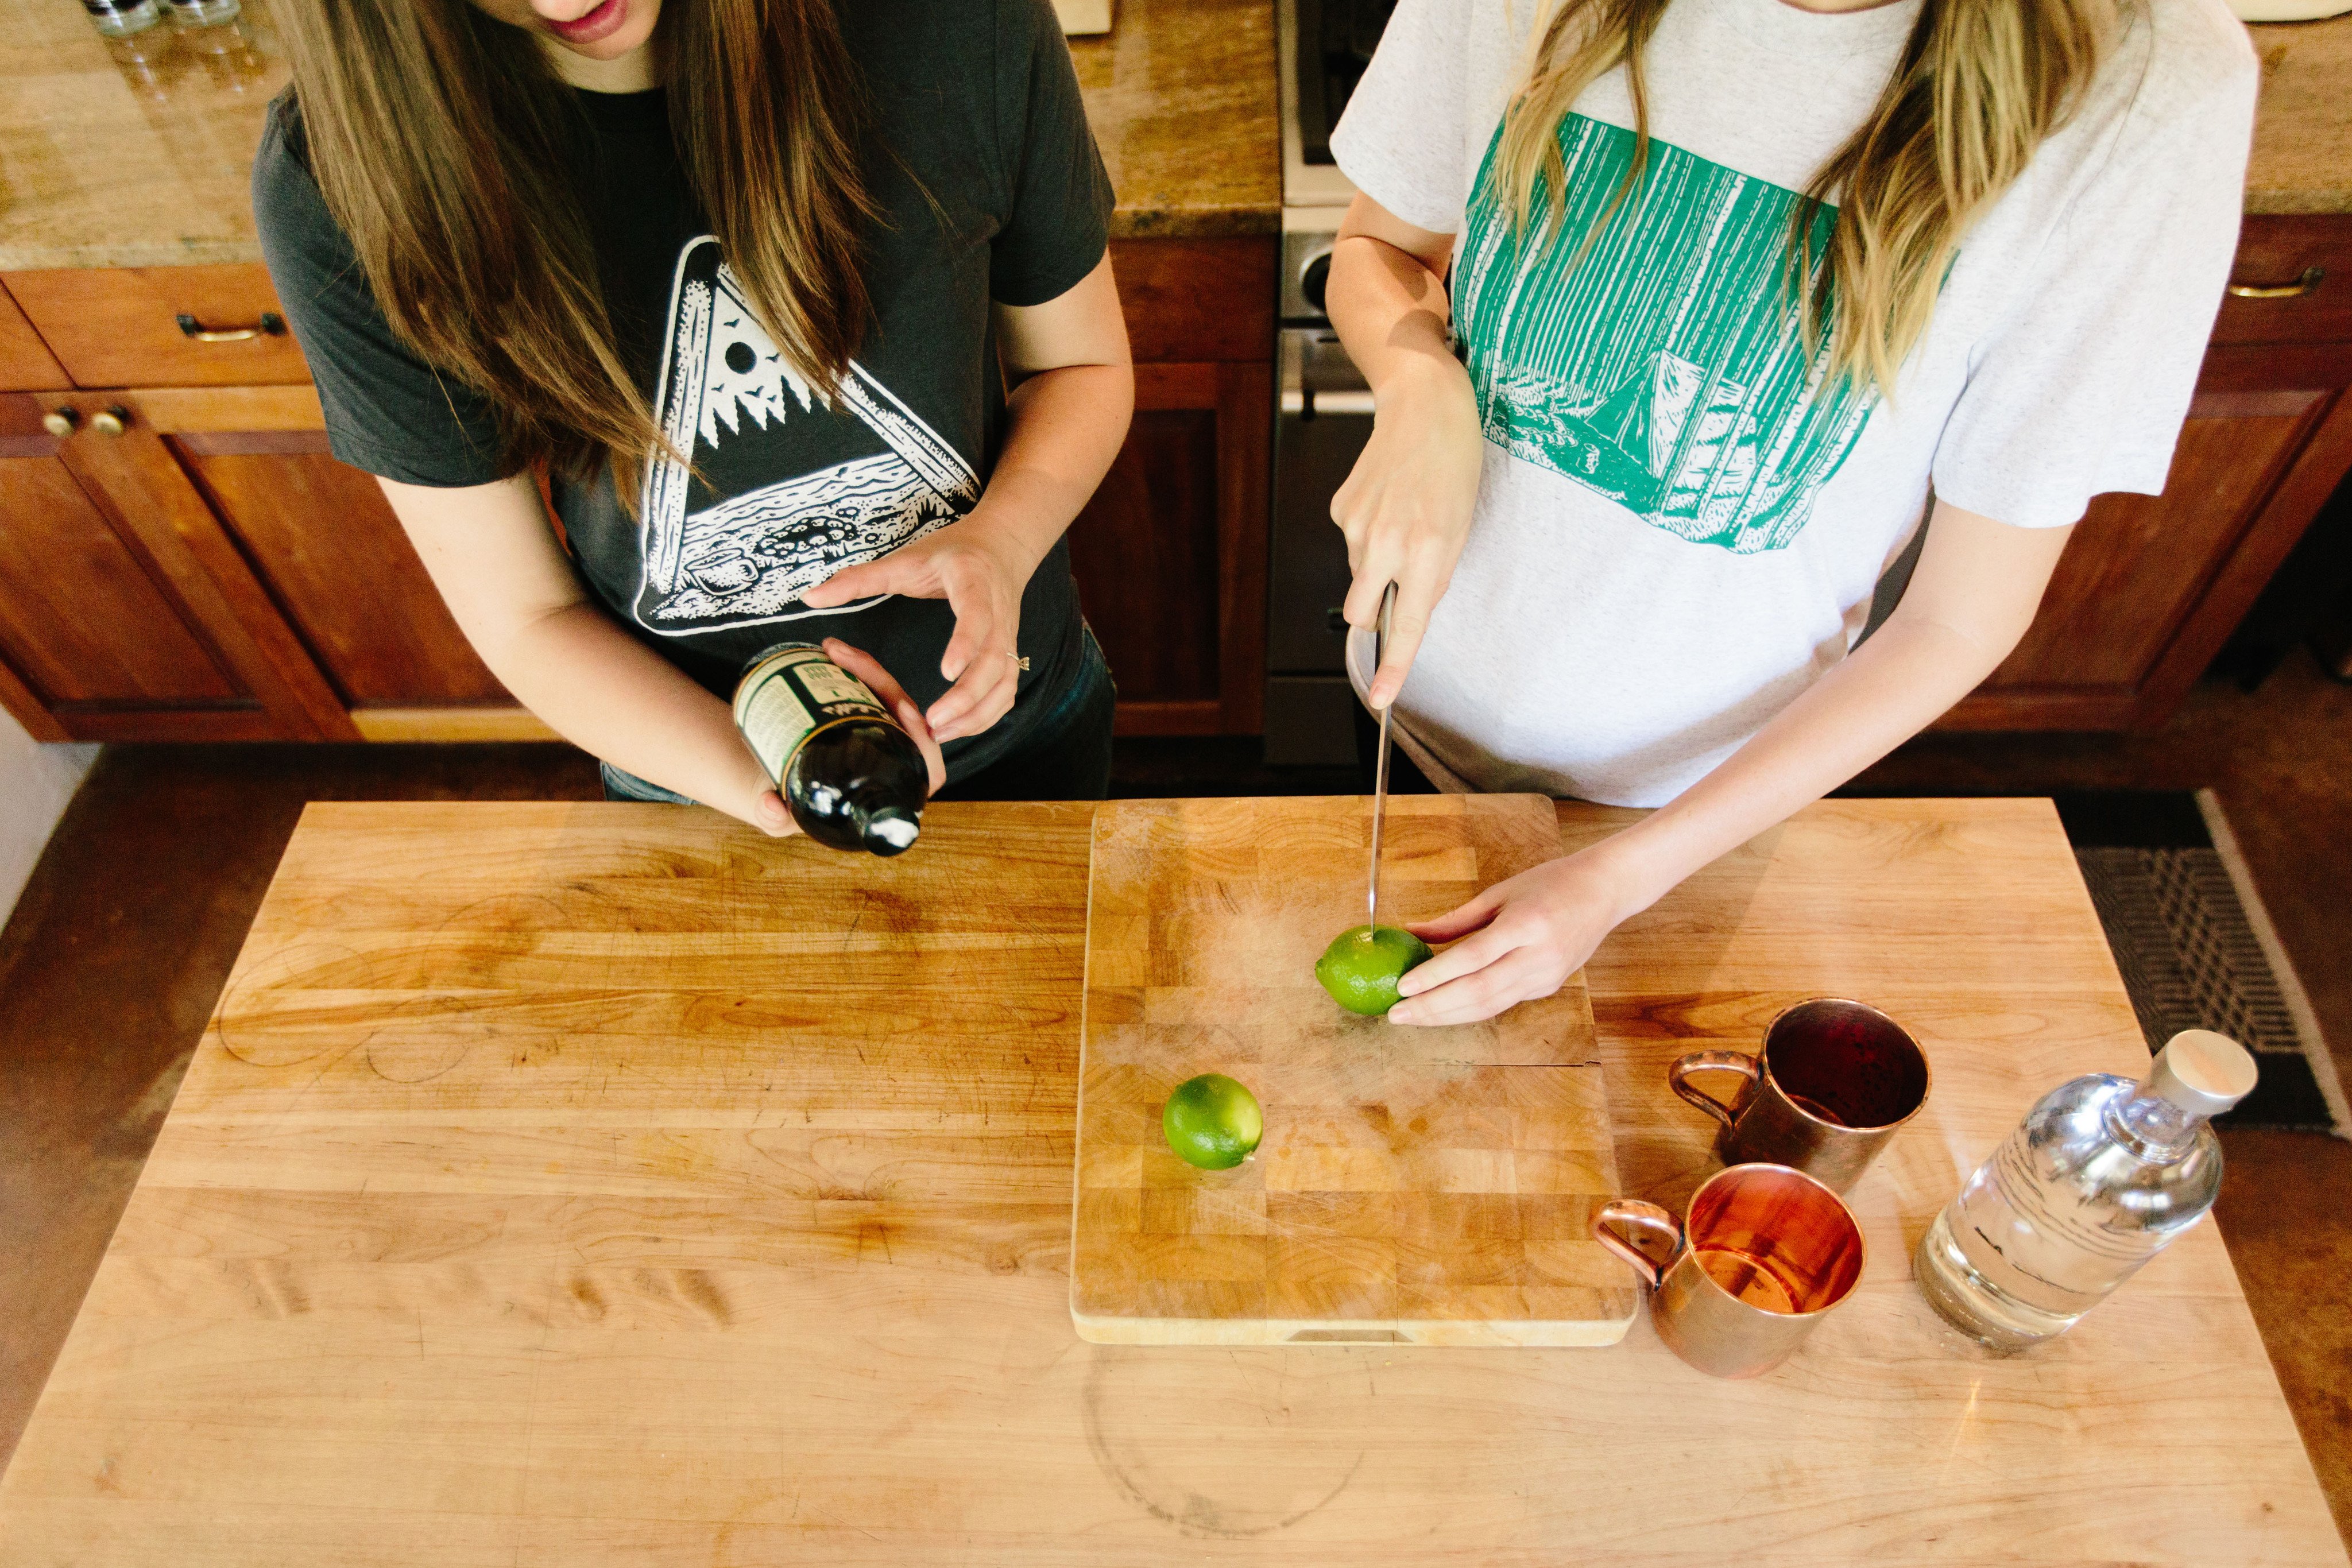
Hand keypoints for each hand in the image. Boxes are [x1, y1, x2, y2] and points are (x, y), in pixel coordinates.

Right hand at [738, 637, 947, 835]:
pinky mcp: (865, 716)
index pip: (927, 771)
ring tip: (833, 650)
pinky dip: (856, 669)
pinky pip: (872, 690)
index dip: (924, 744)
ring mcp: (879, 737)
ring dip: (866, 669)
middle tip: (848, 660)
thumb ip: (773, 819)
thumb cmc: (782, 805)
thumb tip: (770, 806)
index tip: (903, 710)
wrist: (765, 780)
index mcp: (886, 796)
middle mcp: (890, 764)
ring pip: (889, 698)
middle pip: (907, 721)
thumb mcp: (778, 816)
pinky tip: (834, 654)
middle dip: (883, 684)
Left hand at [802, 515, 1034, 742]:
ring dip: (978, 712)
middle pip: (995, 660)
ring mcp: (1009, 634)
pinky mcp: (1010, 651)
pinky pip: (1007, 689)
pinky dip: (988, 714)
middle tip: (932, 722)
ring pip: (1005, 681)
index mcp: (972, 581)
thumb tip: (810, 598)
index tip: (945, 672)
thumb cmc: (950, 553)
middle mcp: (998, 611)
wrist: (1000, 545)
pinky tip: (958, 727)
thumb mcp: (904, 559)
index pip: (977, 615)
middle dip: (968, 696)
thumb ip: (857, 579)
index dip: (965, 644)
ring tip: (940, 732)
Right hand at [1331, 362, 1483, 708]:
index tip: (1381, 698)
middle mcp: (1389, 543)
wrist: (1425, 405)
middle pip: (1361, 611)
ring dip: (1376, 560)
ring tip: (1402, 516)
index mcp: (1430, 550)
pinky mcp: (1341, 507)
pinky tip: (1386, 499)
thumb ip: (1433, 574)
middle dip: (1371, 609)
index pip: (1408, 623)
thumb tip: (1405, 606)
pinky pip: (1350, 541)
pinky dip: (1367, 531)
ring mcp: (1359, 525)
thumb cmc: (1454, 464)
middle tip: (1395, 577)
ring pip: (1359, 572)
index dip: (1395, 666)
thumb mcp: (1461, 526)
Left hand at [1388, 849, 1640, 1026]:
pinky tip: (1442, 1007)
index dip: (1436, 976)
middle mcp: (1538, 956)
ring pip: (1490, 1006)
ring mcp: (1547, 977)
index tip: (1403, 986)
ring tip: (1411, 1017)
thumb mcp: (1500, 893)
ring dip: (1446, 1016)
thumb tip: (1410, 932)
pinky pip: (1502, 1002)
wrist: (1604, 892)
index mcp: (1526, 925)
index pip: (1473, 958)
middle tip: (1396, 1014)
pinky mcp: (1549, 987)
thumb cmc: (1549, 884)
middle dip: (1433, 1007)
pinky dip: (1469, 1008)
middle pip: (1479, 992)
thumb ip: (1455, 919)